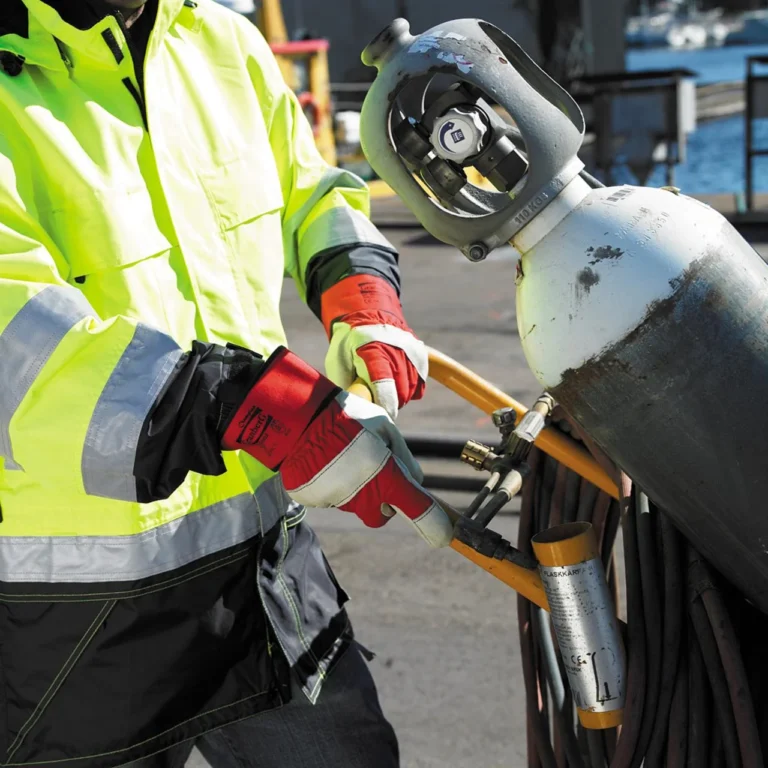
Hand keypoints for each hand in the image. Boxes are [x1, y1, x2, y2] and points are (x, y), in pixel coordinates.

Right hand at [220, 348, 452, 547]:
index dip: (433, 523)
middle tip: (377, 473)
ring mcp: (338, 501)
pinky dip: (333, 485)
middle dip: (385, 501)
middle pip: (383, 515)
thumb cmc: (346, 417)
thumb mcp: (384, 428)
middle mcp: (364, 497)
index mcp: (386, 477)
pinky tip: (326, 462)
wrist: (297, 417)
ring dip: (357, 489)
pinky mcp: (316, 501)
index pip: (417, 508)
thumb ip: (403, 456)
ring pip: (356, 504)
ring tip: (344, 456)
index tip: (444, 535)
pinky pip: (332, 497)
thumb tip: (415, 478)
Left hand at [321, 275, 426, 419]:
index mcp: (373, 351)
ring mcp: (411, 353)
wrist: (367, 316)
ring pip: (410, 390)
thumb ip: (345, 385)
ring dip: (398, 398)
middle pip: (400, 392)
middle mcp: (396, 351)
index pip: (384, 384)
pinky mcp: (420, 356)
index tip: (382, 417)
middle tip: (375, 404)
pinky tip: (395, 386)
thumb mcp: (337, 361)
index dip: (385, 405)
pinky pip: (419, 385)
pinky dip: (408, 391)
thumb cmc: (348, 344)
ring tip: (382, 391)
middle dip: (388, 404)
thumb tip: (351, 410)